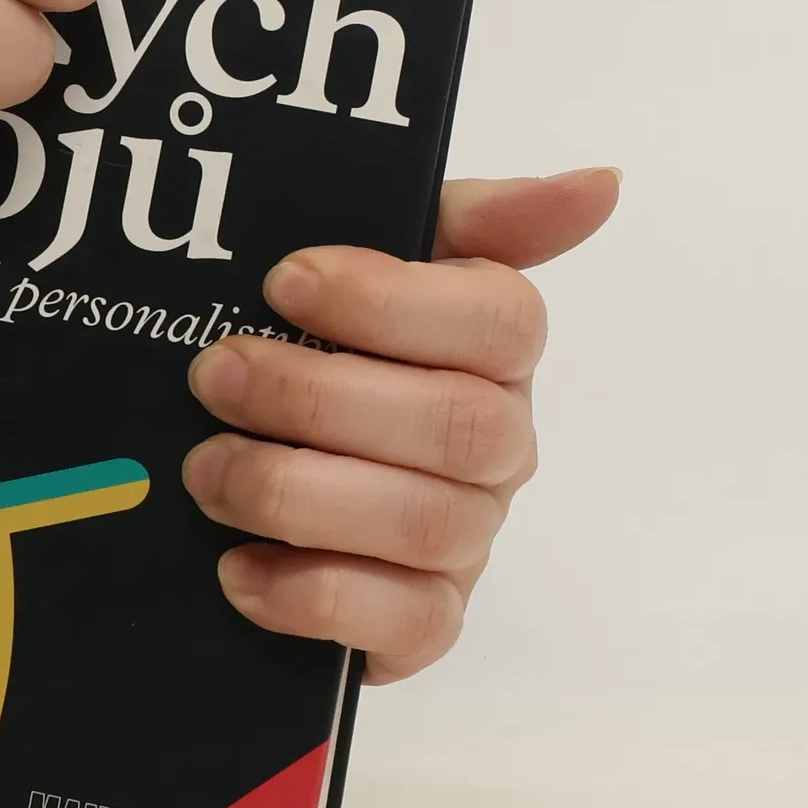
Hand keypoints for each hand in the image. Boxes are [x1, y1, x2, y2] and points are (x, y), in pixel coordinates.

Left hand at [182, 168, 619, 682]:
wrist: (247, 479)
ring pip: (425, 522)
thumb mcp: (370, 265)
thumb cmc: (320, 354)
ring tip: (206, 469)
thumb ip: (472, 220)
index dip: (390, 300)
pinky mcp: (424, 624)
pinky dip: (313, 597)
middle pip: (457, 424)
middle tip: (212, 375)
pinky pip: (406, 624)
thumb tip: (601, 183)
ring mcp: (467, 541)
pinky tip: (236, 568)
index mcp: (493, 351)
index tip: (283, 280)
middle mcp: (499, 447)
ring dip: (296, 492)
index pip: (503, 321)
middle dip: (316, 396)